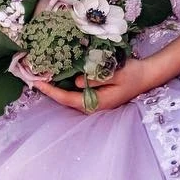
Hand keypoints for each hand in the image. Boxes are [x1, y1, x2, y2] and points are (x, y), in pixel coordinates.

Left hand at [32, 56, 153, 113]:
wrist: (147, 76)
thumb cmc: (132, 74)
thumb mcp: (116, 73)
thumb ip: (96, 78)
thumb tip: (76, 82)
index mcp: (97, 103)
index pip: (67, 99)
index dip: (51, 91)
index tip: (36, 82)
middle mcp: (93, 106)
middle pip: (65, 101)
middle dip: (49, 90)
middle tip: (32, 76)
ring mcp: (94, 103)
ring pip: (69, 98)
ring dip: (55, 89)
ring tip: (41, 76)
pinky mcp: (96, 97)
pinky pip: (76, 94)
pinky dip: (65, 87)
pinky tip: (58, 77)